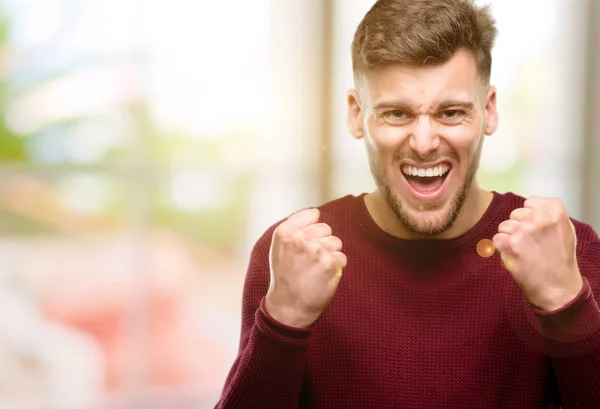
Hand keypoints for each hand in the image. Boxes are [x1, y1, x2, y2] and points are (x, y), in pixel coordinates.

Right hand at [265, 208, 346, 327]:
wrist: (288, 306)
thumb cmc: (286, 276)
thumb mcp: (280, 248)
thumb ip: (295, 228)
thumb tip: (316, 213)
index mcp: (284, 232)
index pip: (312, 215)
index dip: (312, 230)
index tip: (304, 245)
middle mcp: (299, 238)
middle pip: (326, 229)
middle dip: (322, 243)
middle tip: (309, 261)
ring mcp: (316, 250)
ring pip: (336, 243)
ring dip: (330, 256)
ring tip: (315, 270)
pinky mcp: (330, 263)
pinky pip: (342, 258)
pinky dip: (336, 268)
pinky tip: (323, 277)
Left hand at [493, 196, 583, 310]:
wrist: (558, 286)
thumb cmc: (562, 258)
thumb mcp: (565, 229)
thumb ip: (548, 215)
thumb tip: (529, 207)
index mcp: (554, 210)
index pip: (529, 202)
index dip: (530, 216)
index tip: (536, 229)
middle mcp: (538, 217)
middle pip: (514, 214)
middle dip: (519, 226)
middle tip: (530, 243)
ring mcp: (523, 230)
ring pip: (504, 226)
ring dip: (509, 238)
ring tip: (524, 251)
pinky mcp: (509, 244)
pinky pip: (496, 239)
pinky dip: (502, 248)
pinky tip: (515, 256)